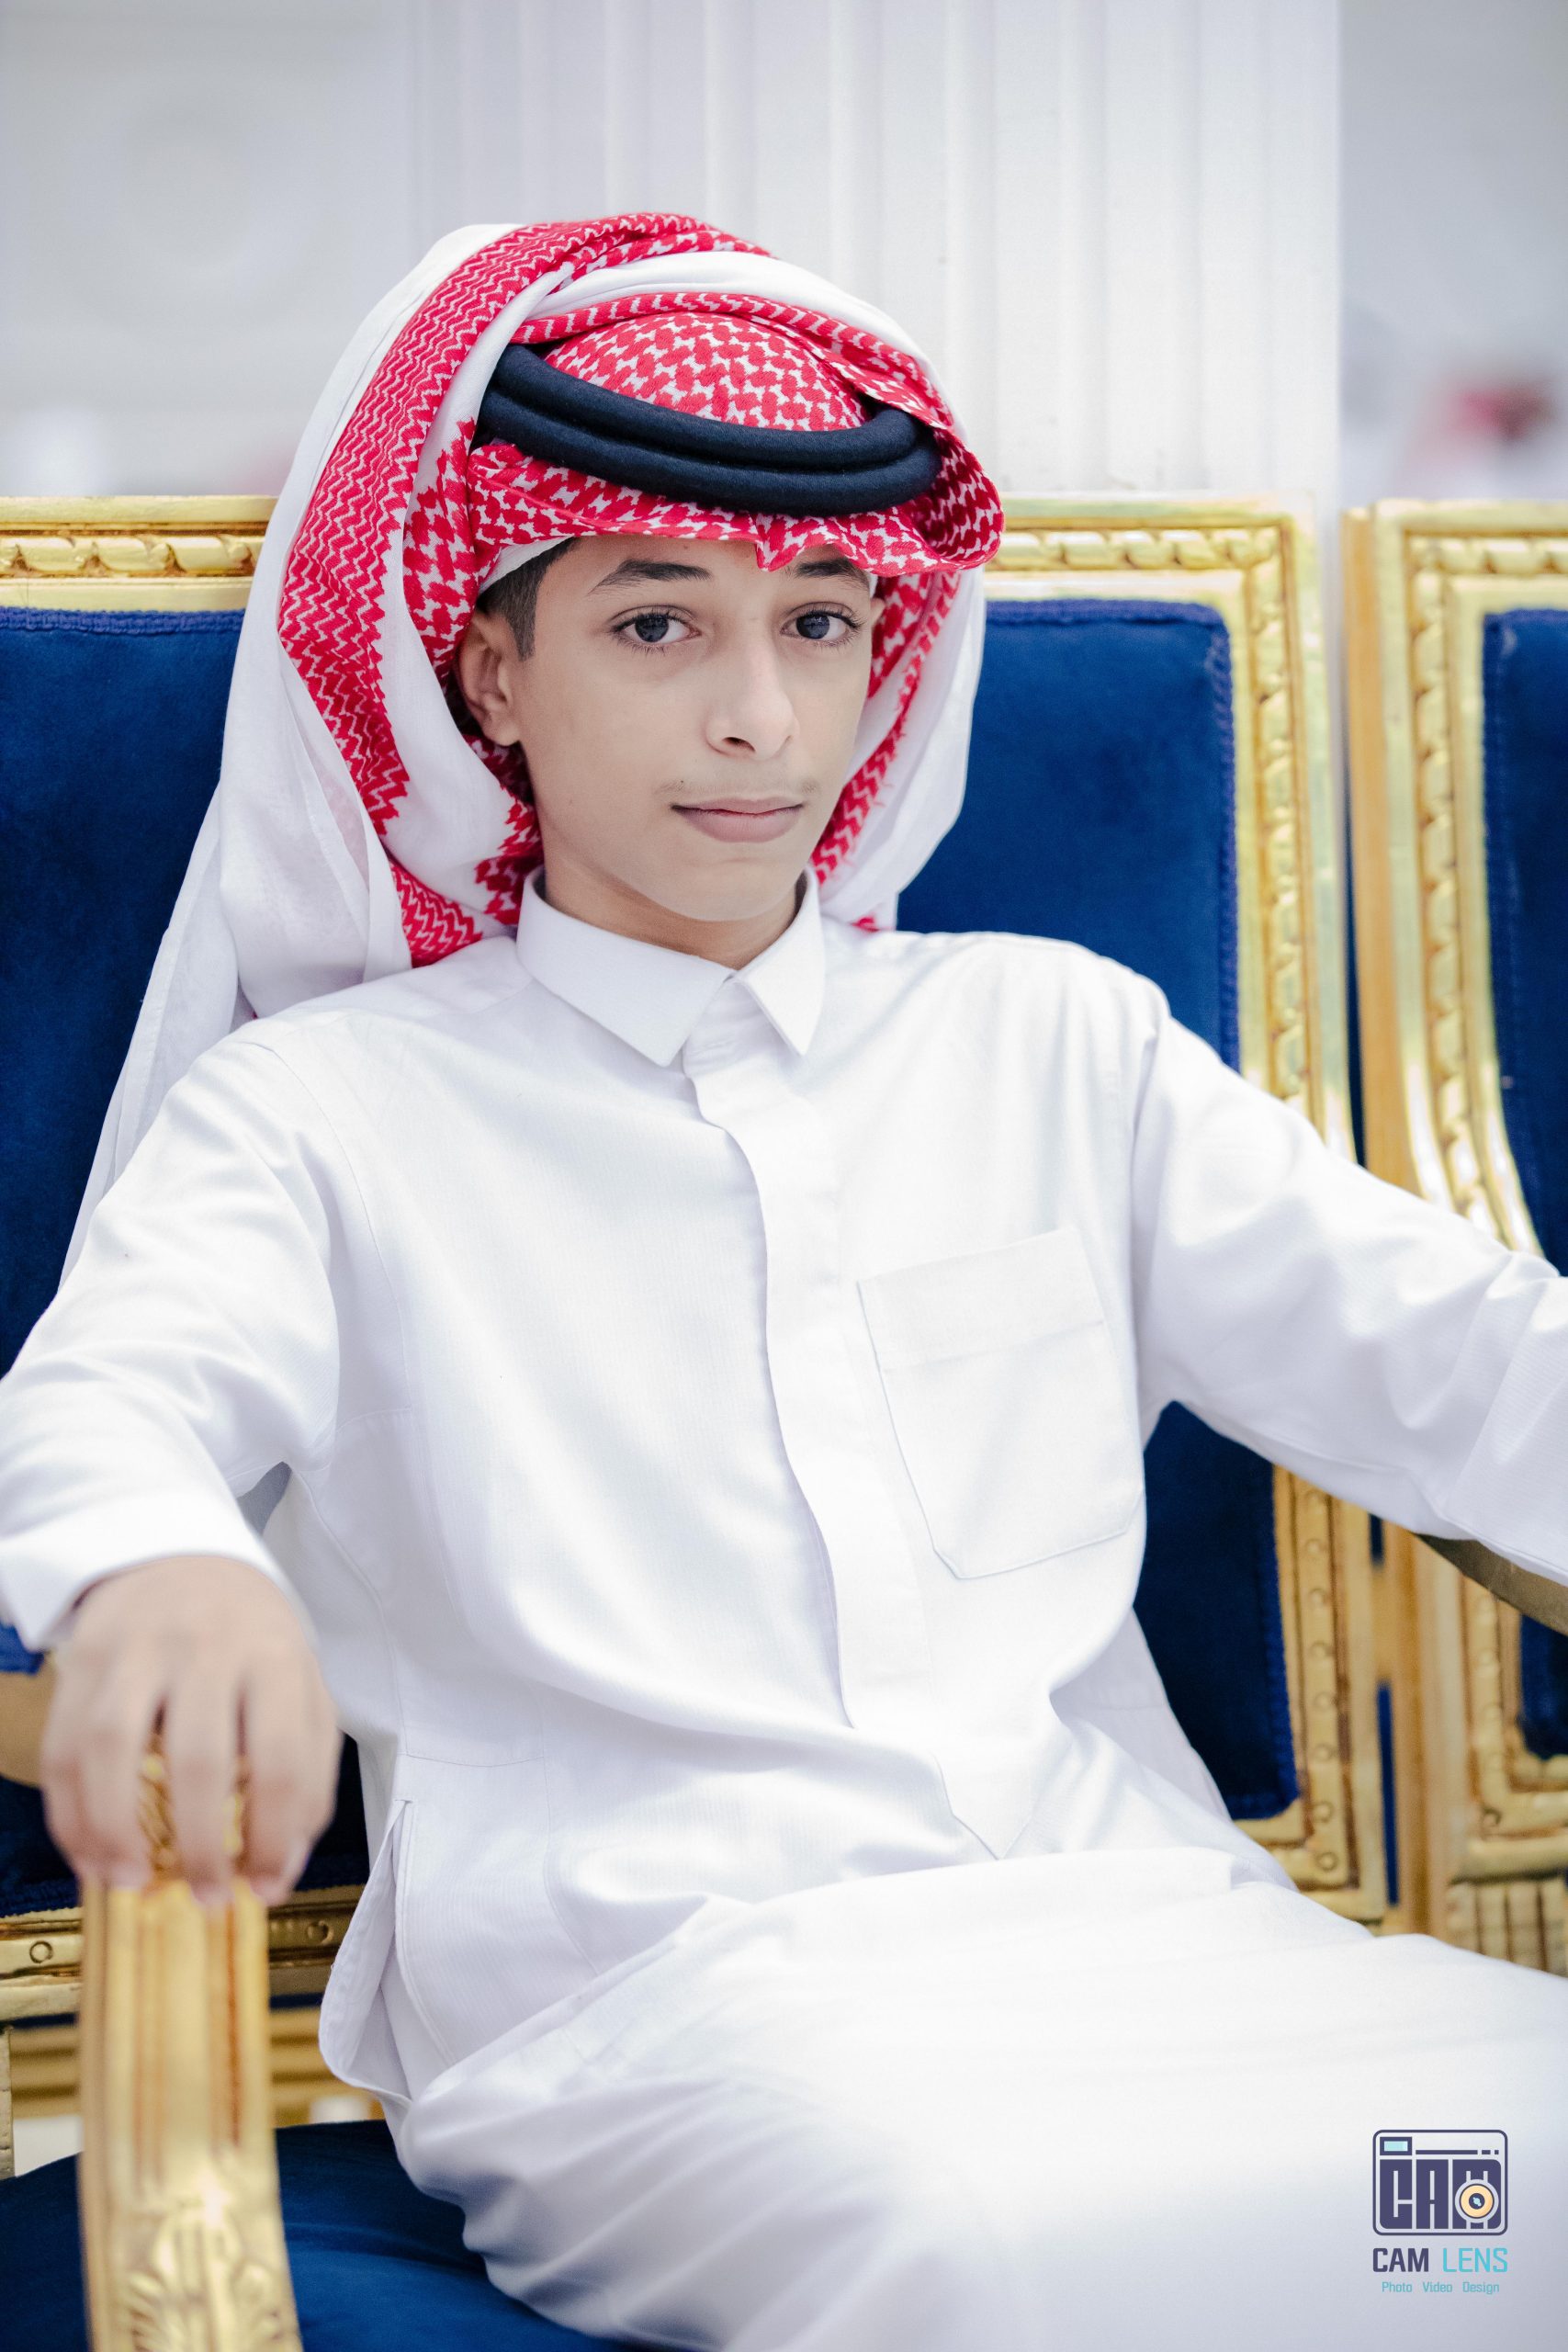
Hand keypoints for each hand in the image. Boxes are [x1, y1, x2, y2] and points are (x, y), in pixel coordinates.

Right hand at [40, 1554, 340, 1908]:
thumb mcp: (300, 1683)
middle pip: (199, 1759)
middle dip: (200, 1845)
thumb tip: (283, 1864)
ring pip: (114, 1747)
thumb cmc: (249, 1636)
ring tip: (130, 1881)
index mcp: (275, 1656)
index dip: (275, 1836)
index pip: (283, 1759)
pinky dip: (71, 1811)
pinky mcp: (82, 1657)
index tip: (266, 1886)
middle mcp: (206, 1646)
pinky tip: (90, 1852)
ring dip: (116, 1830)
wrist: (178, 1552)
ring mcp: (137, 1648)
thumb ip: (308, 1768)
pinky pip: (64, 1744)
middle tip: (203, 1897)